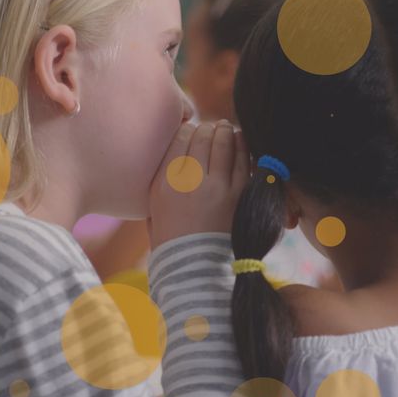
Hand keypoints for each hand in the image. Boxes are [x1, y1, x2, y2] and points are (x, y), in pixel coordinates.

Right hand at [148, 120, 249, 248]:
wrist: (195, 269)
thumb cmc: (171, 241)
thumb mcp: (153, 210)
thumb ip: (161, 182)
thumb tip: (174, 157)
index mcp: (164, 183)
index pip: (179, 139)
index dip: (188, 130)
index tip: (193, 132)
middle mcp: (188, 181)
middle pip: (201, 137)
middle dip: (208, 128)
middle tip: (213, 127)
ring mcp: (215, 188)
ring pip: (223, 143)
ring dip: (226, 132)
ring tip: (227, 129)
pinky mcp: (237, 196)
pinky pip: (243, 161)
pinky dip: (242, 147)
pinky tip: (241, 142)